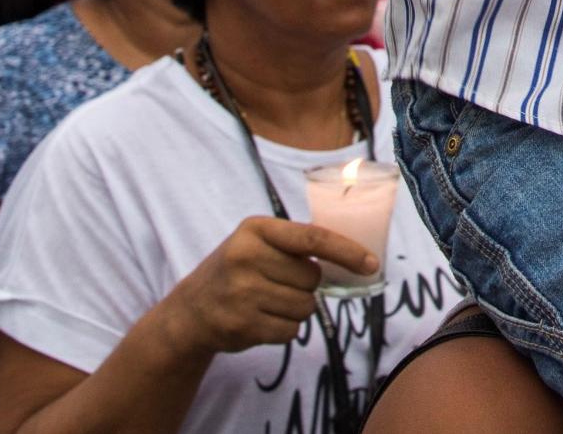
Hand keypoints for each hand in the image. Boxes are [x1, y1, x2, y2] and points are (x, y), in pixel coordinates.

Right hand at [163, 216, 376, 358]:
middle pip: (312, 279)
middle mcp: (246, 258)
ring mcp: (242, 293)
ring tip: (267, 302)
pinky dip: (284, 329)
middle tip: (278, 283)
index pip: (313, 239)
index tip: (371, 263)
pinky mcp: (242, 325)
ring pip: (305, 307)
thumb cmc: (236, 270)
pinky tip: (260, 319)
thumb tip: (352, 256)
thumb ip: (294, 244)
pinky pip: (291, 331)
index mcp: (256, 230)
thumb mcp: (256, 242)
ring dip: (296, 309)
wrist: (191, 311)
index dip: (346, 251)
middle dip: (306, 285)